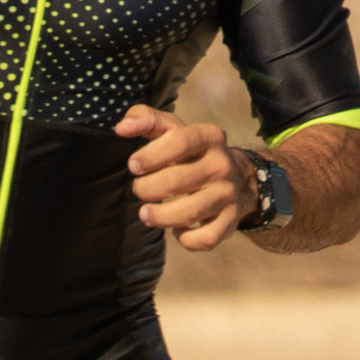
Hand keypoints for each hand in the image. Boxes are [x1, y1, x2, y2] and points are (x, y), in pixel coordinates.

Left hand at [117, 103, 246, 251]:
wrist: (237, 177)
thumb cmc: (192, 153)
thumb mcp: (174, 130)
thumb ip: (147, 120)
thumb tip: (122, 128)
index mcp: (209, 137)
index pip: (179, 142)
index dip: (150, 155)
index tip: (133, 165)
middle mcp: (222, 165)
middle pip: (176, 181)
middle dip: (147, 189)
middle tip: (139, 190)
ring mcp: (228, 194)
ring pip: (190, 212)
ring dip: (159, 217)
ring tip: (146, 214)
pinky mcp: (231, 221)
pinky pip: (206, 238)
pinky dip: (186, 239)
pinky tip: (178, 230)